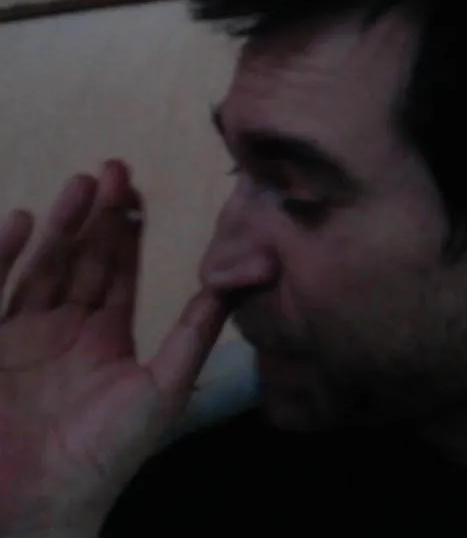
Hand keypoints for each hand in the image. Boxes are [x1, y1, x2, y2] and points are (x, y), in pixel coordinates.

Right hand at [0, 162, 229, 535]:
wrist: (40, 504)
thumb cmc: (105, 455)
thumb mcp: (162, 389)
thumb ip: (194, 336)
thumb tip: (234, 286)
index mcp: (104, 338)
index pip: (117, 272)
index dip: (127, 232)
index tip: (137, 190)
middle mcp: (61, 330)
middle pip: (81, 260)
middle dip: (97, 216)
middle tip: (113, 170)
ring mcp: (19, 337)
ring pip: (41, 267)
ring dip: (60, 226)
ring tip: (81, 184)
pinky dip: (4, 257)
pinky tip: (24, 220)